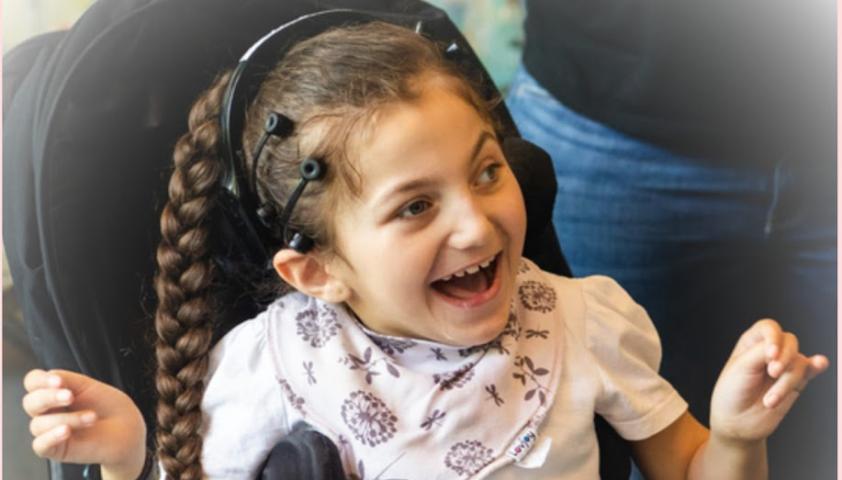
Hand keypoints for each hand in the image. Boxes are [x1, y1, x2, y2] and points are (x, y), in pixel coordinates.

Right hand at [23, 369, 146, 478]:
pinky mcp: (55, 449)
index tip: (59, 381)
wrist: (127, 429)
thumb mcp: (90, 386)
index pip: (33, 382)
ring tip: (91, 417)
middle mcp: (49, 411)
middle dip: (50, 397)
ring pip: (39, 424)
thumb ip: (67, 380)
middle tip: (71, 396)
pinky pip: (40, 444)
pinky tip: (67, 431)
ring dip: (67, 418)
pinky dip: (51, 436)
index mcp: (55, 392)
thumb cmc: (110, 407)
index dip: (40, 380)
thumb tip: (48, 376)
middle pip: (30, 402)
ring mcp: (50, 430)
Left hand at [710, 319, 827, 444]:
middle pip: (789, 342)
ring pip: (798, 363)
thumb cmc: (732, 392)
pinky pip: (810, 370)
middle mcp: (770, 352)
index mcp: (751, 343)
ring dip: (786, 384)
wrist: (737, 423)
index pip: (769, 327)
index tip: (770, 355)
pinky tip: (820, 363)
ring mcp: (784, 367)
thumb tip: (783, 346)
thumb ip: (762, 352)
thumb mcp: (741, 368)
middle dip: (784, 359)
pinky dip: (816, 366)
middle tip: (772, 373)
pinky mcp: (796, 383)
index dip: (773, 337)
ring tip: (769, 401)